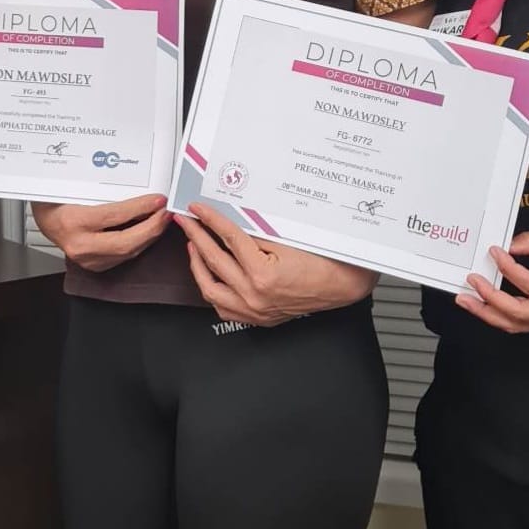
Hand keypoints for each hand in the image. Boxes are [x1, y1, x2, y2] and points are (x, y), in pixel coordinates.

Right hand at [32, 194, 170, 271]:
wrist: (44, 220)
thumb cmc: (55, 201)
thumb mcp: (70, 186)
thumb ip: (98, 186)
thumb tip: (131, 180)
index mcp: (72, 222)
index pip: (113, 217)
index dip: (140, 208)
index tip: (157, 200)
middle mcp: (79, 245)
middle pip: (125, 242)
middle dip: (152, 228)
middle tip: (166, 212)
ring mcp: (87, 259)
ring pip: (128, 252)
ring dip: (149, 236)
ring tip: (162, 219)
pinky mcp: (95, 266)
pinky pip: (124, 257)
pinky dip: (140, 243)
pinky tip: (149, 231)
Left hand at [175, 201, 377, 325]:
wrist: (341, 284)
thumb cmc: (323, 262)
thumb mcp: (287, 239)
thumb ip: (254, 231)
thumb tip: (229, 220)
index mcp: (262, 275)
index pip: (228, 239)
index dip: (210, 220)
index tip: (199, 211)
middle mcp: (255, 296)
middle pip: (214, 261)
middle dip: (196, 237)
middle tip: (187, 223)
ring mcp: (255, 310)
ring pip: (211, 289)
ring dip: (198, 265)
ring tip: (194, 247)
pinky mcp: (258, 318)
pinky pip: (224, 307)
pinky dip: (213, 290)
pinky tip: (210, 276)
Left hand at [457, 230, 528, 333]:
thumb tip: (508, 246)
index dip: (509, 269)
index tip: (494, 253)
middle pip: (520, 314)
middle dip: (490, 300)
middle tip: (471, 283)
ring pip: (518, 326)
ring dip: (489, 314)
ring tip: (468, 301)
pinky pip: (523, 325)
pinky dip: (502, 316)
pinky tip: (486, 306)